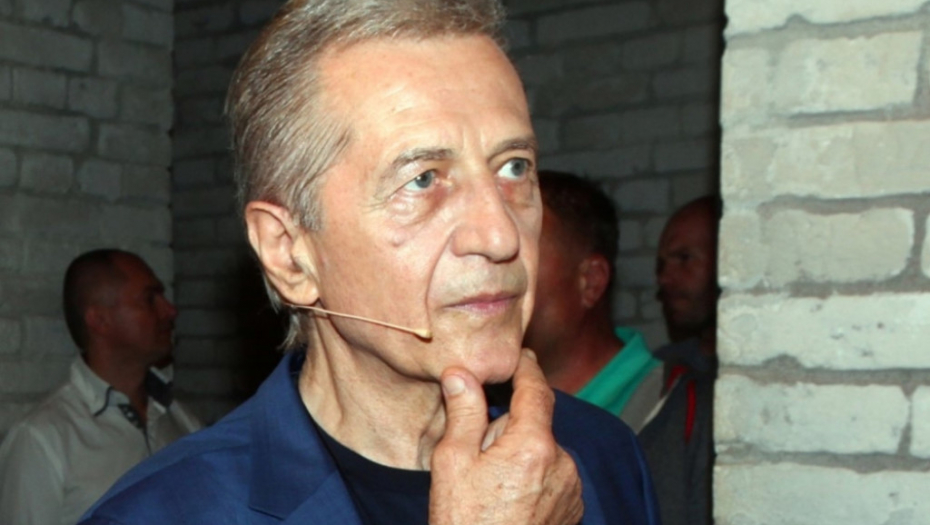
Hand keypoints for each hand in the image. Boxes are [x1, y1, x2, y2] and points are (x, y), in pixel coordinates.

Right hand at [429, 349, 583, 524]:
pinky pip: (553, 476)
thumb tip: (462, 373)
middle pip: (536, 424)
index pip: (537, 389)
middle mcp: (562, 462)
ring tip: (490, 486)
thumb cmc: (465, 523)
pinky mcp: (573, 508)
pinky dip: (534, 477)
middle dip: (511, 427)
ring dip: (523, 454)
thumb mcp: (453, 464)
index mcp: (533, 445)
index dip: (527, 368)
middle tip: (478, 452)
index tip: (520, 355)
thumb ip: (464, 413)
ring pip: (544, 451)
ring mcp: (571, 488)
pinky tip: (508, 501)